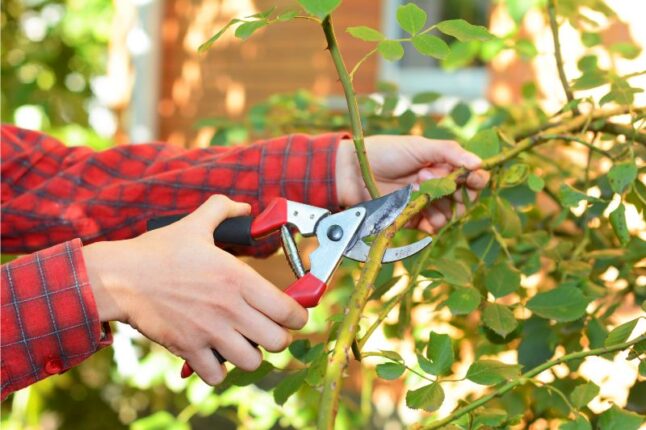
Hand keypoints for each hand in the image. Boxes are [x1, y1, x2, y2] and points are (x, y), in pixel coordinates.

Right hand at [83, 195, 307, 384]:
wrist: (119, 277)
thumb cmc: (158, 251)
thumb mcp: (195, 224)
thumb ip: (223, 209)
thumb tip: (244, 206)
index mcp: (238, 278)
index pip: (288, 311)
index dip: (298, 316)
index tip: (293, 315)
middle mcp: (230, 309)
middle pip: (278, 341)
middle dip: (278, 337)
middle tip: (267, 329)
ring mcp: (209, 332)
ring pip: (252, 362)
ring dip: (251, 355)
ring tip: (242, 343)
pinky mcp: (188, 349)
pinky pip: (217, 376)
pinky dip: (219, 371)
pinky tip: (215, 355)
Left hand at [336, 135, 489, 232]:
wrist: (354, 172)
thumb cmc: (386, 152)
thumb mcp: (420, 146)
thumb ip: (450, 152)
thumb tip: (479, 163)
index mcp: (442, 165)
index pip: (470, 177)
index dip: (476, 179)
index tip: (474, 179)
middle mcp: (437, 185)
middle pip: (463, 199)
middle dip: (456, 193)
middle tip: (432, 180)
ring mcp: (426, 203)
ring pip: (449, 214)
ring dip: (442, 207)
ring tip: (418, 190)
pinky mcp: (413, 218)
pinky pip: (432, 227)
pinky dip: (432, 224)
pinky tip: (424, 216)